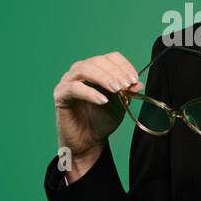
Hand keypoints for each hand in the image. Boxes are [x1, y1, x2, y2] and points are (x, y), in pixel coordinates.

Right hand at [52, 51, 141, 180]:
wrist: (88, 142)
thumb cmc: (101, 120)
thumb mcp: (120, 105)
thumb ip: (127, 92)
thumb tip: (139, 83)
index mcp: (96, 69)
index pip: (110, 58)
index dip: (124, 66)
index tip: (134, 80)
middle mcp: (80, 71)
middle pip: (97, 61)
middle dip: (115, 72)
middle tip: (126, 84)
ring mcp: (68, 81)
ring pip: (85, 69)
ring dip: (103, 78)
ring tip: (116, 89)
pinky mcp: (60, 94)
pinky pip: (74, 88)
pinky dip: (90, 93)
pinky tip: (103, 100)